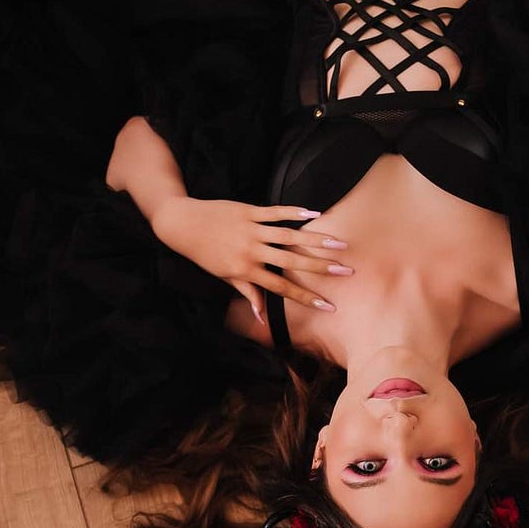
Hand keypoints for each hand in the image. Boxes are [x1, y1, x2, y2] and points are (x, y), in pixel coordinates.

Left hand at [152, 195, 352, 318]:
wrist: (182, 225)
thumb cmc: (204, 254)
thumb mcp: (225, 276)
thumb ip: (248, 293)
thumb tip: (262, 316)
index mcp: (246, 271)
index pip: (281, 288)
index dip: (306, 298)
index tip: (328, 306)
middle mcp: (251, 251)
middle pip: (292, 261)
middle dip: (321, 267)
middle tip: (346, 271)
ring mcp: (251, 230)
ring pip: (288, 235)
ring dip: (316, 239)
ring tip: (338, 243)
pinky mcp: (249, 211)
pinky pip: (275, 212)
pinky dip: (295, 212)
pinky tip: (315, 213)